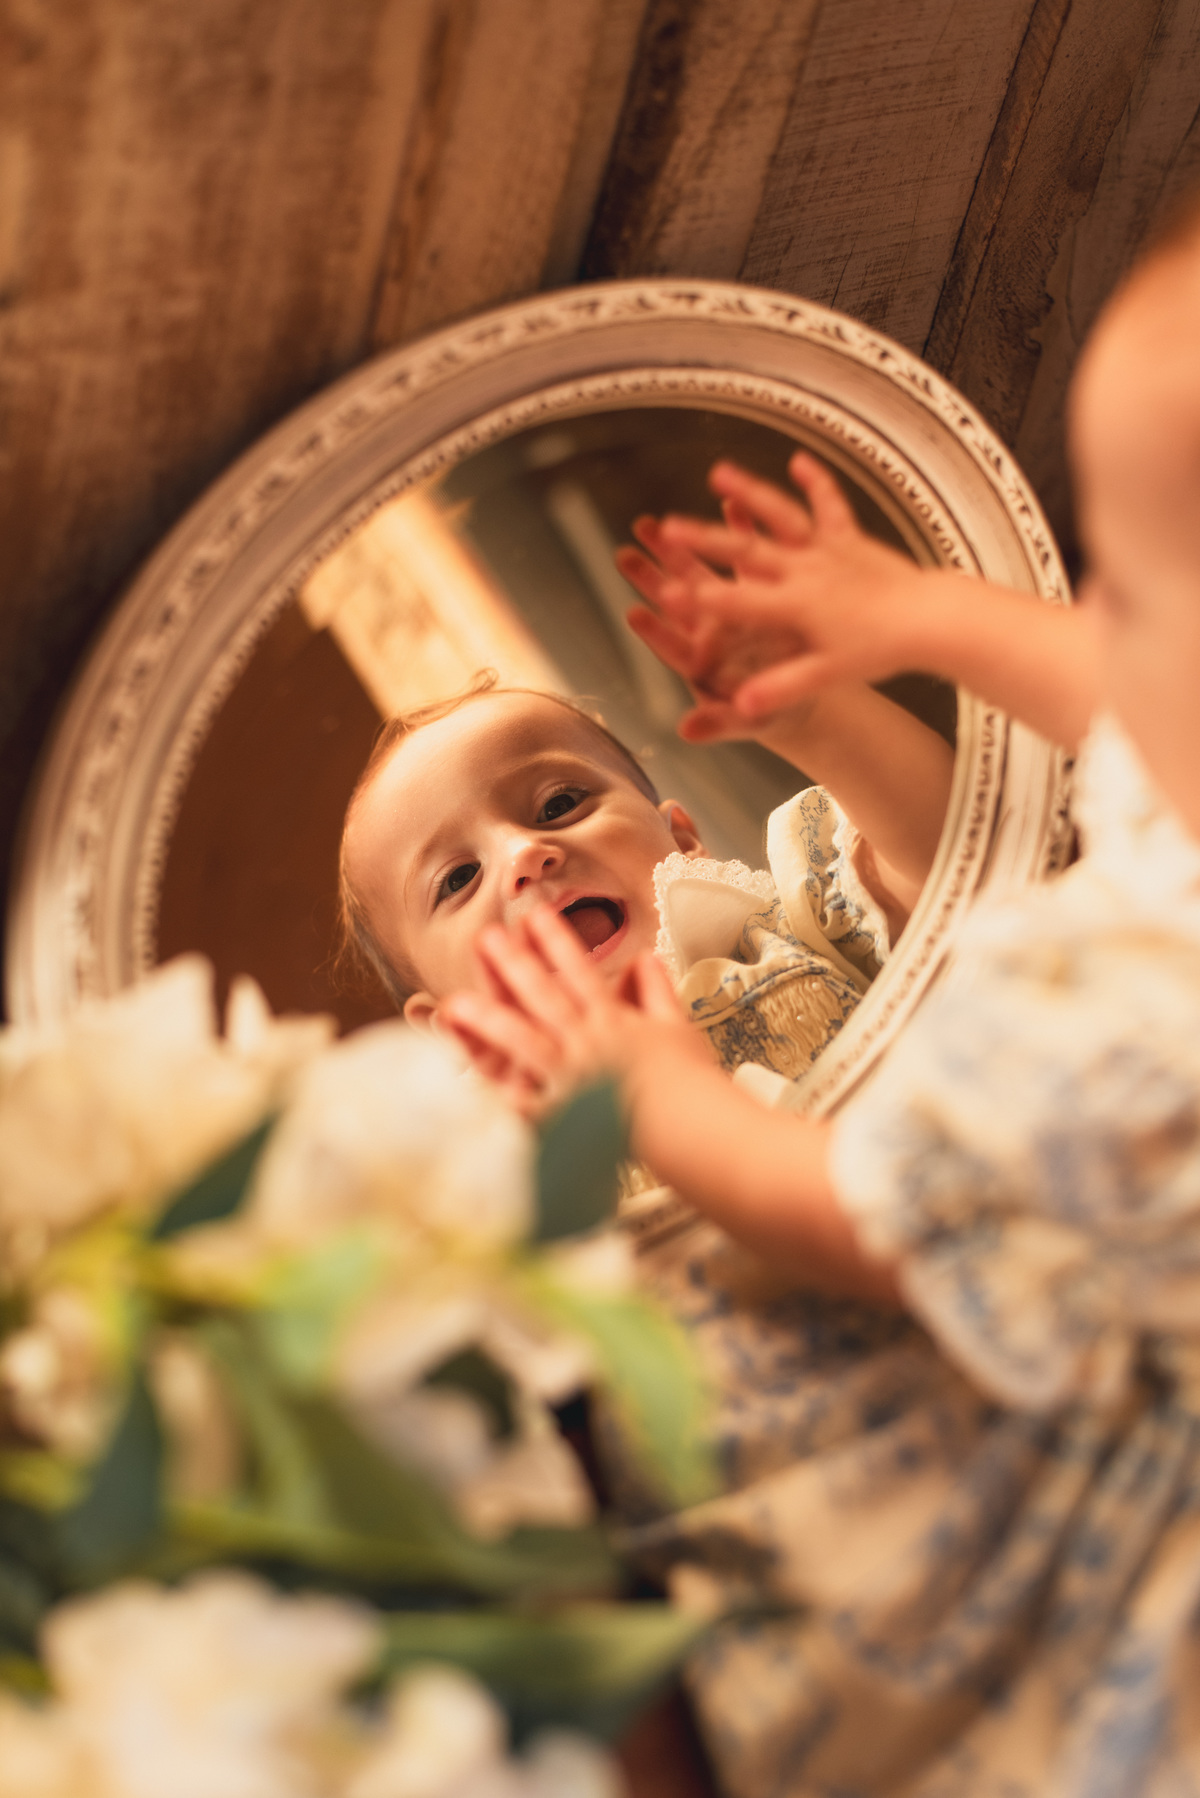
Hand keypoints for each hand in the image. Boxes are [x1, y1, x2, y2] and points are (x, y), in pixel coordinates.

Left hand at [437, 905, 707, 1121]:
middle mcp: (590, 1042)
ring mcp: (575, 1077)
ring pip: (524, 1042)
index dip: (556, 940)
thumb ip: (657, 990)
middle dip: (513, 964)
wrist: (698, 1127)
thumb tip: (647, 958)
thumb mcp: (677, 1027)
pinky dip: (499, 1094)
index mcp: (615, 1020)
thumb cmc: (691, 1082)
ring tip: (457, 1004)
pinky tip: (468, 1081)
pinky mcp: (568, 1116)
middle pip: (545, 996)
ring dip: (490, 1020)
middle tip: (489, 936)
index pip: (580, 970)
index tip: (535, 914)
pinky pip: (527, 1105)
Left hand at [617, 502, 813, 744]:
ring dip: (678, 547)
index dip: (656, 632)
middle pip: (675, 601)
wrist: (798, 688)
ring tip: (651, 524)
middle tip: (624, 554)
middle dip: (649, 577)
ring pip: (699, 572)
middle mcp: (710, 629)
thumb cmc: (768, 712)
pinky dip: (739, 529)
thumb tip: (686, 732)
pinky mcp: (756, 588)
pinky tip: (729, 505)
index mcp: (704, 662)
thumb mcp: (747, 721)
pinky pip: (746, 555)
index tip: (635, 614)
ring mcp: (730, 606)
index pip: (674, 647)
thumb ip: (717, 723)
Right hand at [624, 453, 942, 734]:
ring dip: (750, 492)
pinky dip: (815, 480)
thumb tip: (740, 705)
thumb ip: (780, 687)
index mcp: (795, 606)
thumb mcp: (827, 674)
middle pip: (745, 551)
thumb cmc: (880, 649)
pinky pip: (829, 504)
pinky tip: (797, 459)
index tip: (663, 592)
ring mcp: (826, 549)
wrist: (932, 619)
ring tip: (719, 473)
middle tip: (666, 527)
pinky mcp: (849, 538)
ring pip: (781, 515)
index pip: (736, 602)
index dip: (697, 598)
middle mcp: (805, 570)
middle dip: (701, 539)